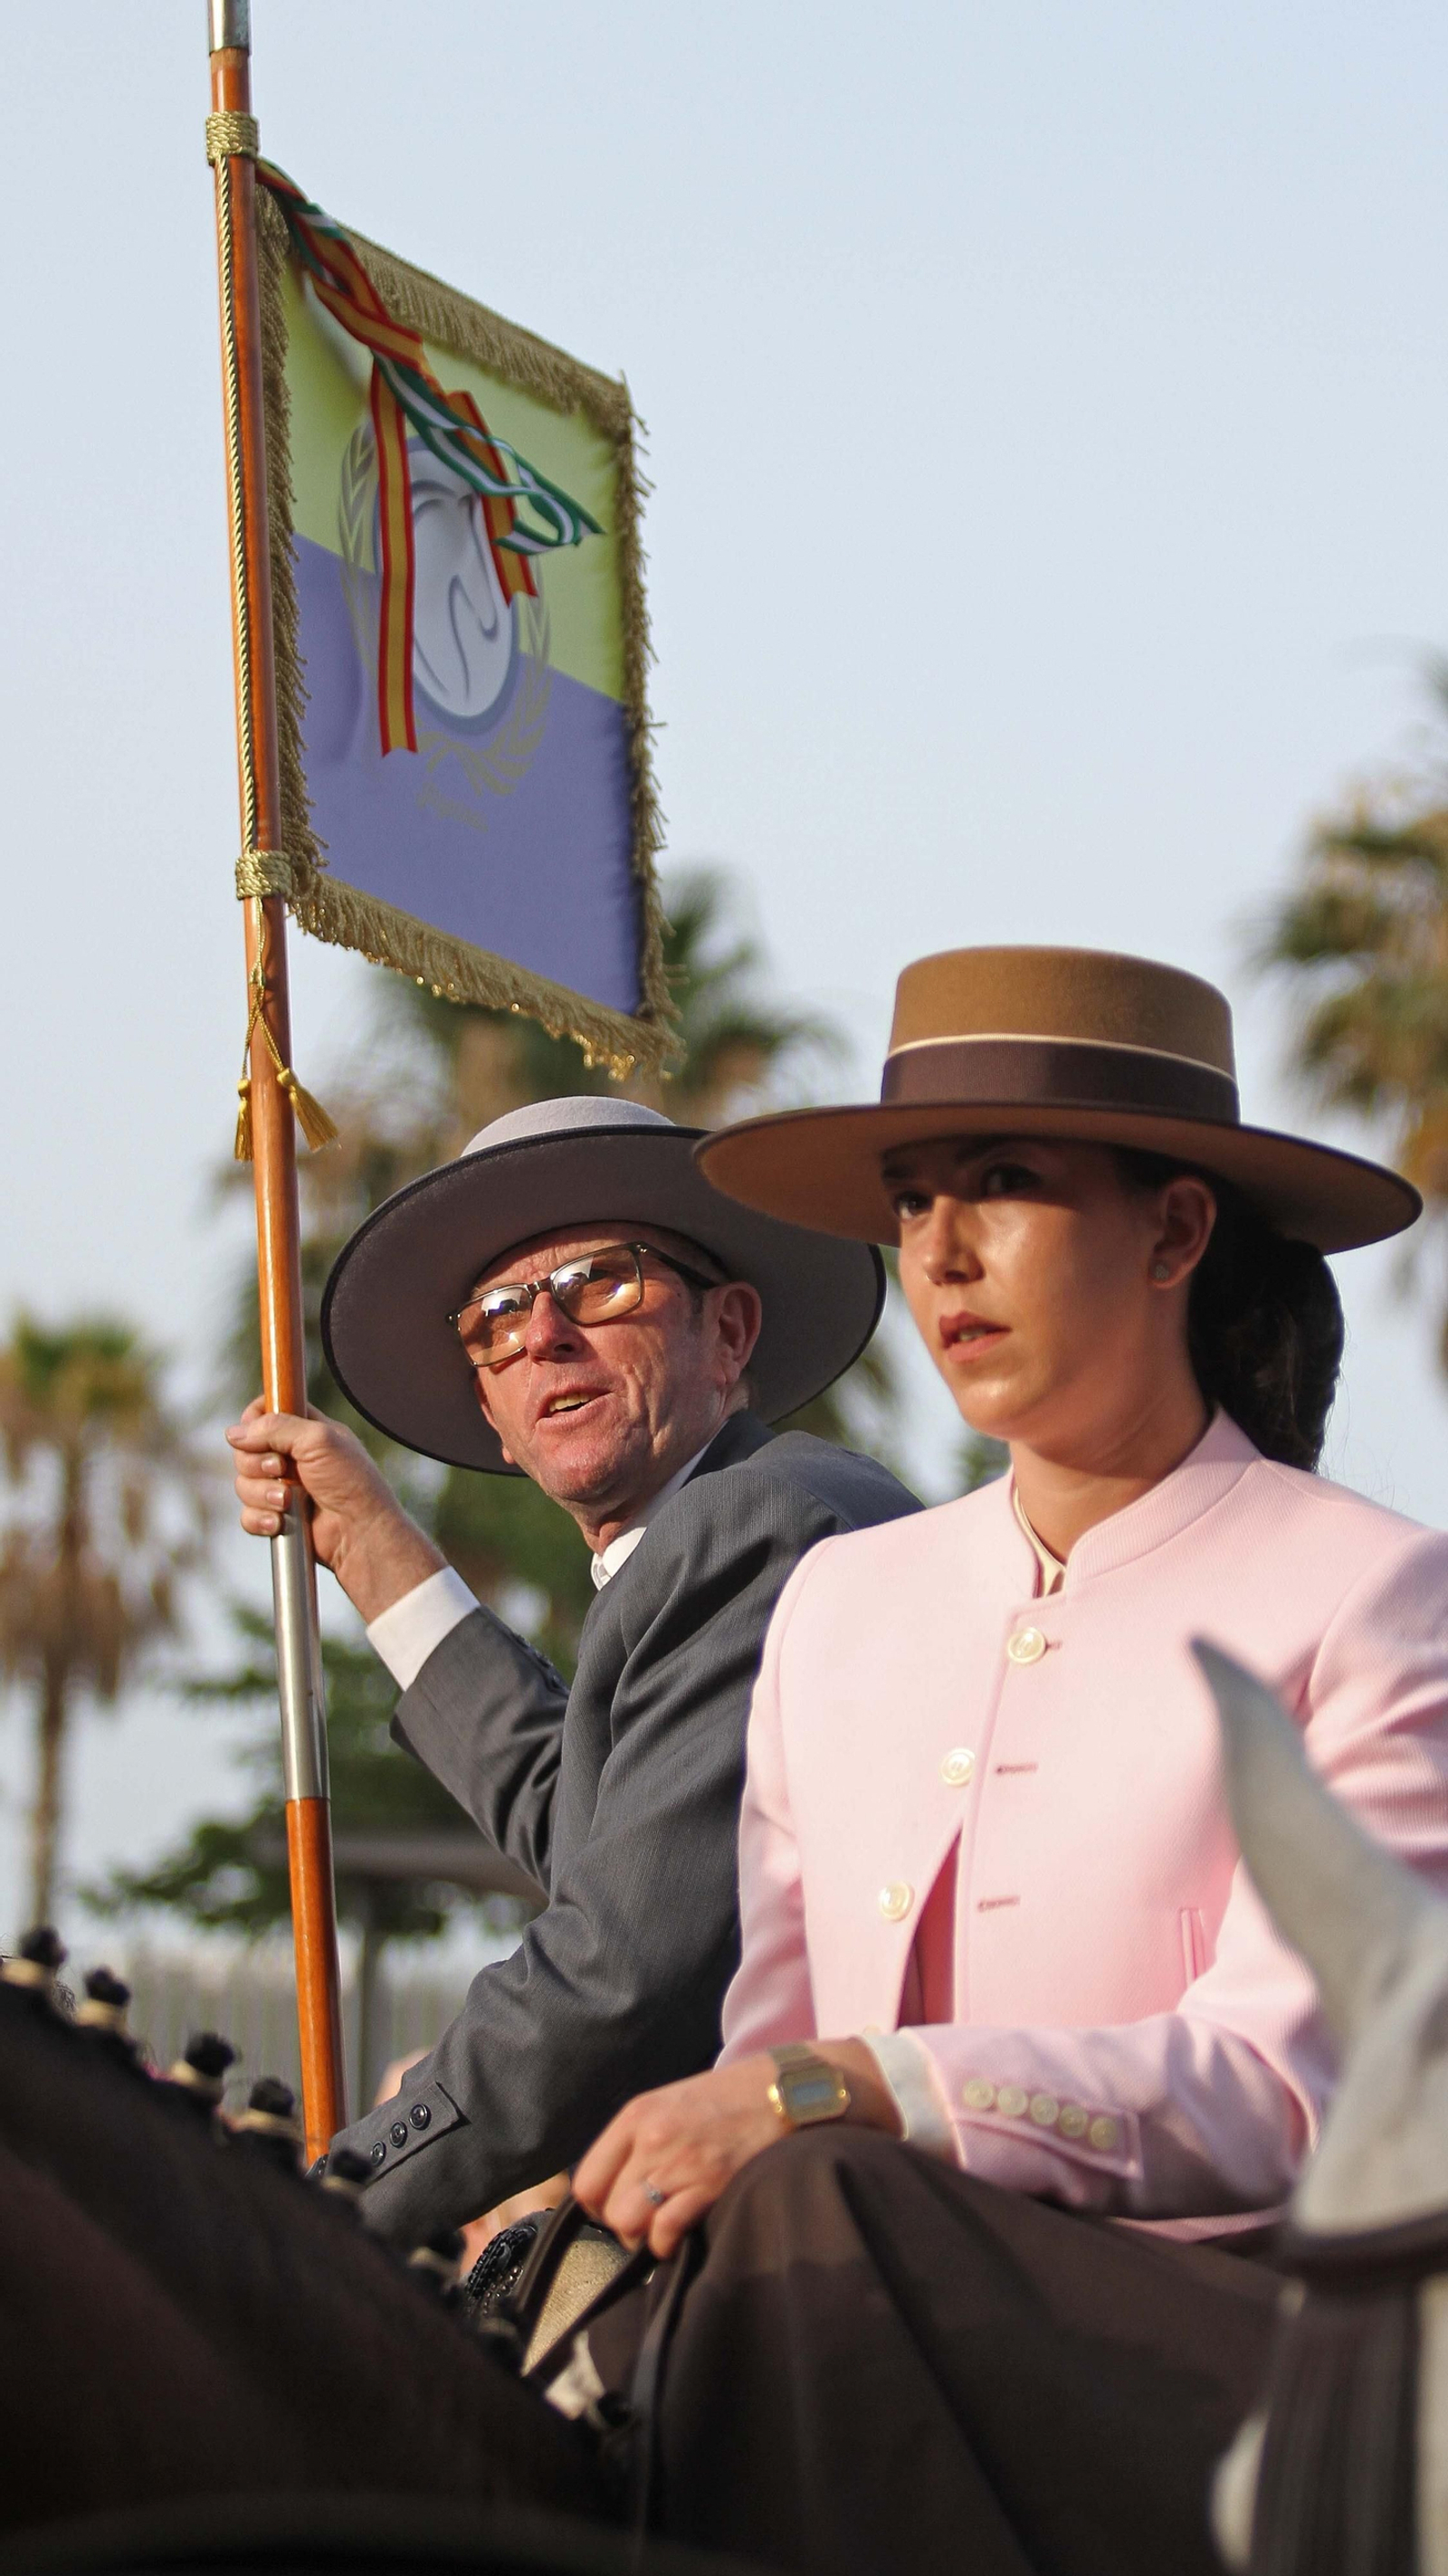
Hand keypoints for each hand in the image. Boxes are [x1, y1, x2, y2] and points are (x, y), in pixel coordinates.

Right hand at [226, 1398, 443, 1621]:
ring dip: (262, 1493)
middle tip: (281, 1469)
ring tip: (288, 1500)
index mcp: (306, 1430)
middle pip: (246, 1450)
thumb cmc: (352, 1483)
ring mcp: (282, 1487)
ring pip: (244, 1483)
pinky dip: (260, 1518)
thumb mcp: (319, 1440)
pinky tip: (280, 1521)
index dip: (253, 1419)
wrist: (360, 1532)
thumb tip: (236, 1433)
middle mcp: (291, 1457)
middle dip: (257, 1463)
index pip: (266, 1411)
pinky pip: (248, 1514)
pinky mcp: (277, 1516)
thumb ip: (277, 1427)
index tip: (254, 1429)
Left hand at [573, 2041, 900, 2259]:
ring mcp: (680, 2161)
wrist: (786, 2090)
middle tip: (649, 2223)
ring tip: (665, 2229)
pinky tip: (684, 2234)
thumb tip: (618, 2186)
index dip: (599, 2206)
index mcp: (637, 2115)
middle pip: (607, 2209)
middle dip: (624, 2227)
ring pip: (629, 2224)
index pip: (587, 2180)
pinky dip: (669, 2243)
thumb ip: (642, 2138)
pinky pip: (666, 2231)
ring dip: (644, 2237)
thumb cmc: (731, 2099)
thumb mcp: (674, 2102)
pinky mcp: (710, 2183)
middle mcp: (652, 2137)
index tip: (618, 2210)